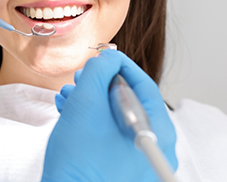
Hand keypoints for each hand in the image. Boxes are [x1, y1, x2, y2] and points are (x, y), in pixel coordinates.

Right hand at [41, 50, 176, 181]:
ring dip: (91, 103)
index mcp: (158, 132)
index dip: (120, 65)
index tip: (102, 57)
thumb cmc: (78, 159)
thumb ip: (99, 71)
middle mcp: (156, 150)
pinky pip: (112, 137)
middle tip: (81, 78)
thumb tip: (108, 59)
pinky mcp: (122, 172)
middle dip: (100, 85)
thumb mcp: (87, 103)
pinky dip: (92, 122)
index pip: (144, 86)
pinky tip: (70, 114)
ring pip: (118, 120)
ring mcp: (140, 164)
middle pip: (131, 103)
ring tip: (69, 98)